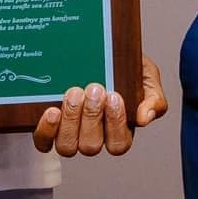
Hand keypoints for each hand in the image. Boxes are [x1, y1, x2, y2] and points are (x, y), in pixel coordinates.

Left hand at [33, 55, 170, 155]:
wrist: (98, 51)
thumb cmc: (124, 67)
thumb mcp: (147, 76)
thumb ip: (153, 97)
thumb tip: (145, 118)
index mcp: (119, 130)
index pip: (118, 143)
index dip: (115, 125)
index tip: (114, 96)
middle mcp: (93, 136)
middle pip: (91, 146)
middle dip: (92, 117)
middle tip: (94, 89)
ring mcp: (70, 134)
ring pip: (68, 146)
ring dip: (71, 121)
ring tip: (74, 93)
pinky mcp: (49, 128)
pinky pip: (44, 142)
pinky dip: (46, 130)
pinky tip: (52, 111)